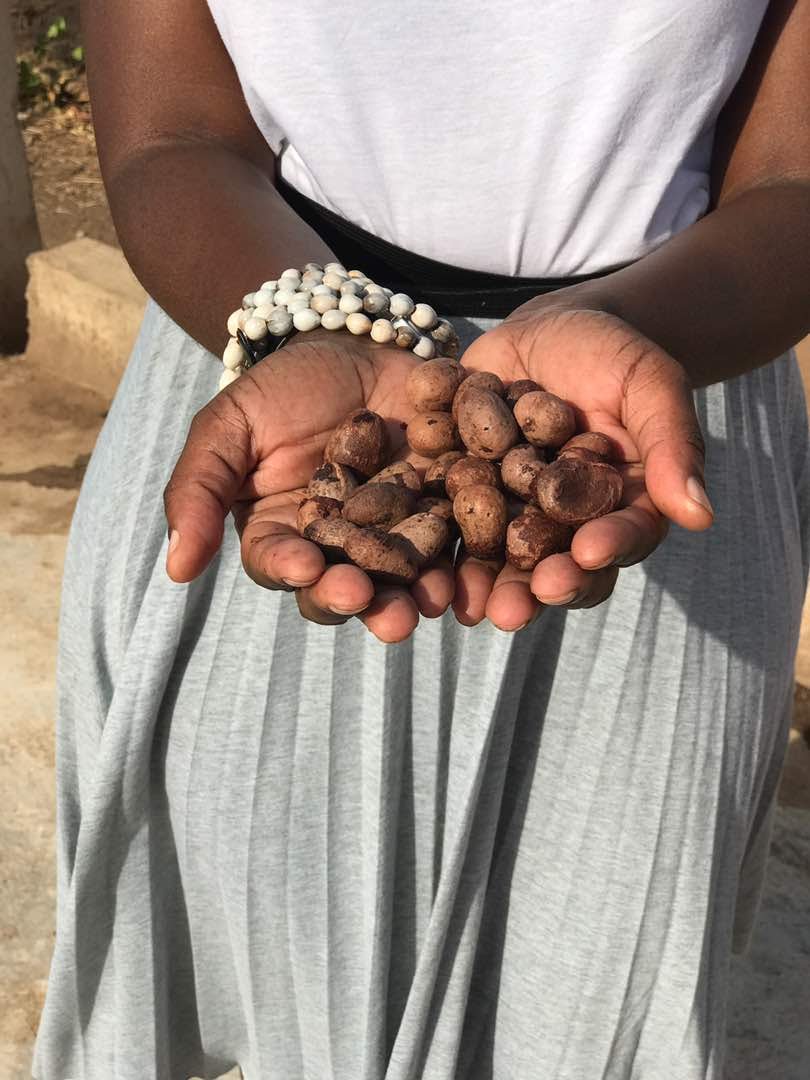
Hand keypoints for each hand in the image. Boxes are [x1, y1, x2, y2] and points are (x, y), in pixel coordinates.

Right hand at [163, 331, 454, 642]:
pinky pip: (454, 540)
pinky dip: (460, 558)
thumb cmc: (283, 388)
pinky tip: (464, 569)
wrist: (357, 343)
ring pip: (401, 577)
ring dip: (412, 596)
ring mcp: (394, 532)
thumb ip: (198, 492)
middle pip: (345, 584)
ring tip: (422, 604)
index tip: (305, 568)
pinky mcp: (443, 511)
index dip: (291, 570)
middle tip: (367, 600)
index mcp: (283, 533)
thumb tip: (175, 571)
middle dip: (357, 597)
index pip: (281, 562)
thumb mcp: (228, 427)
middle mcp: (339, 545)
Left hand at [453, 305, 712, 630]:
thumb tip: (700, 516)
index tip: (589, 555)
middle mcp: (561, 523)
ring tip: (462, 606)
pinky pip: (442, 520)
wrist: (547, 328)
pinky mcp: (459, 491)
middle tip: (513, 610)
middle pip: (552, 564)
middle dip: (531, 587)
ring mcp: (507, 511)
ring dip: (477, 582)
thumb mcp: (648, 383)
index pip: (618, 537)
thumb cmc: (612, 353)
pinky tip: (410, 561)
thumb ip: (671, 445)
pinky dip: (428, 540)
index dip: (606, 548)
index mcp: (616, 507)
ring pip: (494, 556)